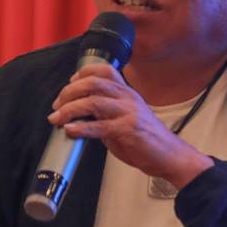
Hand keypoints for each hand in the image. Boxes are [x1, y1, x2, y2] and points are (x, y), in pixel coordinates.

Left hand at [48, 64, 213, 187]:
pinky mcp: (128, 130)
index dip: (82, 74)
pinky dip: (81, 127)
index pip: (105, 70)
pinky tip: (70, 130)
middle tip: (57, 106)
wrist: (169, 156)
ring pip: (93, 101)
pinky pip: (99, 126)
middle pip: (93, 83)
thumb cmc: (147, 140)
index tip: (69, 84)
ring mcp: (129, 113)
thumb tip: (78, 117)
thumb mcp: (125, 119)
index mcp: (127, 93)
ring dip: (69, 109)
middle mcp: (128, 98)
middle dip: (69, 92)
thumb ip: (105, 114)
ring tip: (57, 119)